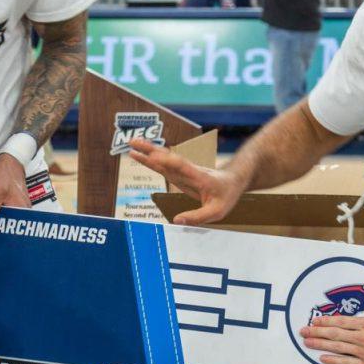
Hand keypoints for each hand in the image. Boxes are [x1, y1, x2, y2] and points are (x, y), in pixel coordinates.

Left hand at [0, 154, 31, 227]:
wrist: (9, 163)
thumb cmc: (6, 176)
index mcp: (22, 211)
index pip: (13, 229)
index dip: (1, 235)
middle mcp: (23, 212)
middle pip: (10, 226)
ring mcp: (18, 208)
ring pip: (6, 220)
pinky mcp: (11, 205)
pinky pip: (4, 215)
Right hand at [127, 139, 246, 224]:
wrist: (232, 182)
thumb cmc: (226, 196)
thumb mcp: (217, 212)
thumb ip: (197, 217)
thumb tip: (176, 221)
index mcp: (200, 177)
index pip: (184, 167)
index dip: (170, 162)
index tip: (155, 156)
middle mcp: (189, 171)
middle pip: (168, 158)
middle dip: (152, 150)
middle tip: (134, 142)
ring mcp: (183, 171)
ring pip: (163, 159)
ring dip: (147, 151)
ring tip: (131, 143)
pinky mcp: (178, 174)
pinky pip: (162, 166)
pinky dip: (150, 160)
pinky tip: (138, 155)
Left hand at [301, 287, 363, 363]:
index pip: (342, 321)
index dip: (326, 321)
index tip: (315, 320)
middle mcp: (362, 339)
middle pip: (335, 334)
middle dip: (317, 332)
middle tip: (302, 331)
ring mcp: (363, 353)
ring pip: (337, 348)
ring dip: (320, 345)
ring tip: (307, 343)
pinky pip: (346, 363)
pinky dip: (333, 361)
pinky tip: (323, 359)